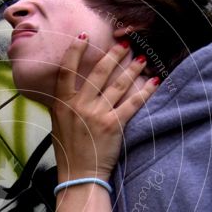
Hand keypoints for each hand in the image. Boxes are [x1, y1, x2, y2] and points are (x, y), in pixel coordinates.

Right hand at [51, 36, 156, 182]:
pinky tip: (154, 81)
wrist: (79, 175)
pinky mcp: (114, 125)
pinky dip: (145, 91)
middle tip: (124, 43)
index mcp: (62, 104)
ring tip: (141, 58)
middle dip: (113, 55)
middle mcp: (79, 106)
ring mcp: (97, 115)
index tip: (83, 37)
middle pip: (98, 73)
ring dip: (132, 69)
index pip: (67, 71)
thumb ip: (63, 105)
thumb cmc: (68, 151)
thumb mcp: (57, 124)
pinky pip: (133, 103)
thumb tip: (68, 87)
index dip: (75, 52)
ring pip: (118, 85)